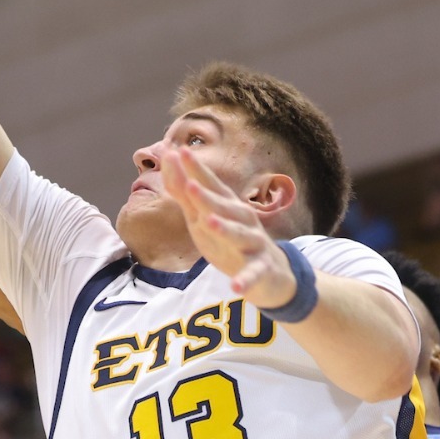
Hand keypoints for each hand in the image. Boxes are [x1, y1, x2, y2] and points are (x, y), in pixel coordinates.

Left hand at [160, 147, 297, 307]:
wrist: (271, 273)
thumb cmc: (231, 240)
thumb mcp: (205, 217)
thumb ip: (186, 194)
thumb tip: (169, 160)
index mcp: (228, 207)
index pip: (212, 186)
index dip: (197, 170)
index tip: (182, 152)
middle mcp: (243, 220)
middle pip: (225, 207)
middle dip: (208, 197)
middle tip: (190, 185)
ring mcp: (253, 244)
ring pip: (240, 235)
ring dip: (226, 228)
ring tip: (209, 222)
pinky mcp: (261, 268)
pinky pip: (253, 274)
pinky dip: (246, 280)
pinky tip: (236, 287)